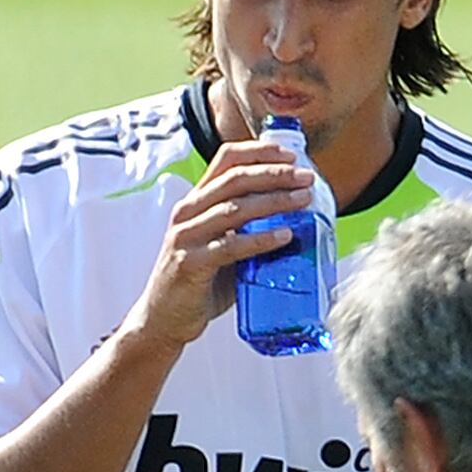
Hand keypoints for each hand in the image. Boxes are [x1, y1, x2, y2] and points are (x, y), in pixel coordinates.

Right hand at [125, 139, 315, 349]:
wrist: (164, 319)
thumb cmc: (200, 282)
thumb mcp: (225, 246)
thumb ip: (250, 231)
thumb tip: (301, 223)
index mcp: (197, 201)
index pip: (226, 161)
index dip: (258, 153)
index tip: (290, 155)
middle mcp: (188, 212)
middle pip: (234, 179)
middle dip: (274, 174)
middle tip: (306, 178)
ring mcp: (186, 237)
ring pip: (234, 209)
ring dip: (273, 201)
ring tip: (304, 201)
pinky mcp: (190, 263)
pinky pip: (230, 246)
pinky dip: (260, 239)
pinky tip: (285, 236)